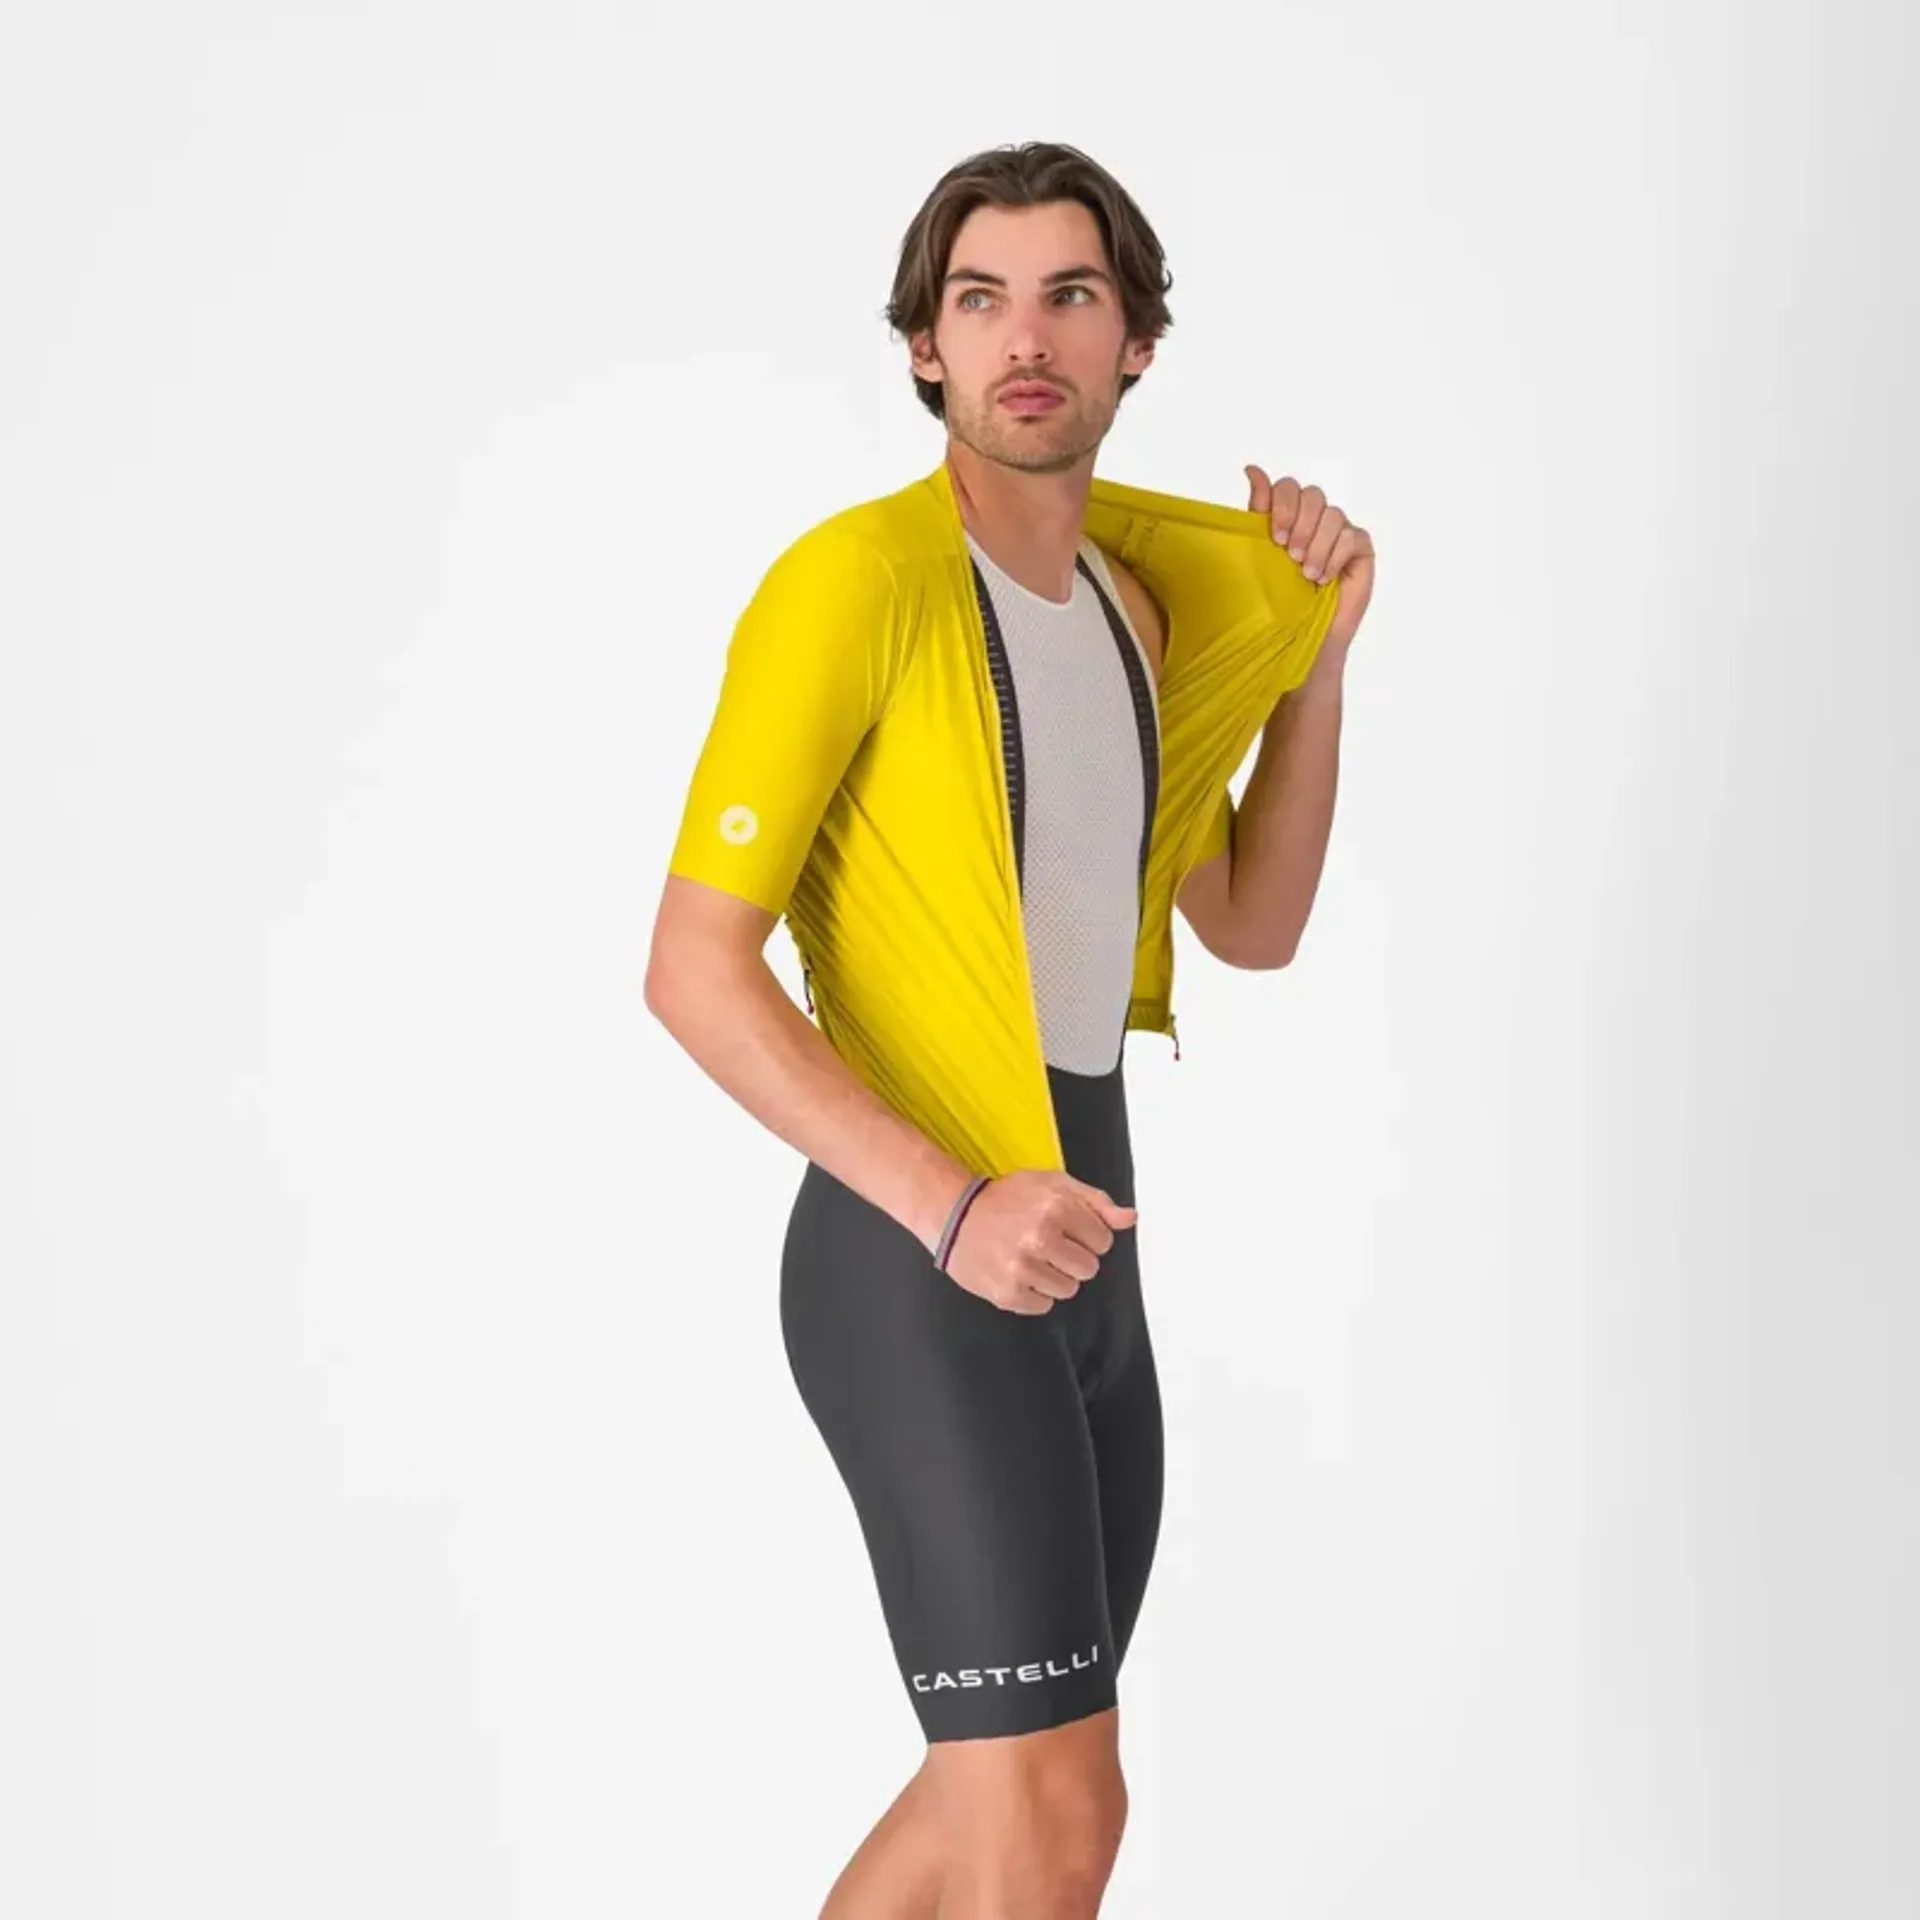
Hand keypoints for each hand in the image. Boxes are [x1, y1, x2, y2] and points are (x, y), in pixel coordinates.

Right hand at [941, 1169, 1135, 1314]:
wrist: (955, 1216)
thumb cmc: (1007, 1199)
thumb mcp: (1054, 1184)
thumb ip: (1096, 1202)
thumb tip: (1130, 1218)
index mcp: (1057, 1207)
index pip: (1103, 1241)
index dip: (1087, 1235)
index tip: (1066, 1229)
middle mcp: (1040, 1238)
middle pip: (1089, 1269)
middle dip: (1073, 1257)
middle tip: (1047, 1244)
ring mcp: (1022, 1268)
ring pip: (1068, 1290)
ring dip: (1054, 1277)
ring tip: (1031, 1258)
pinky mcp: (1007, 1293)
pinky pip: (1044, 1305)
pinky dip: (1034, 1293)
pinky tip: (1019, 1272)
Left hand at [1243, 464, 1375, 653]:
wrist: (1300, 639)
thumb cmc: (1278, 602)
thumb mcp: (1260, 554)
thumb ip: (1259, 513)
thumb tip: (1251, 469)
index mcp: (1287, 517)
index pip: (1287, 487)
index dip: (1281, 504)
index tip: (1274, 536)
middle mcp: (1314, 520)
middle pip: (1312, 495)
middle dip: (1299, 524)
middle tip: (1289, 555)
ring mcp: (1339, 532)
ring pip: (1333, 515)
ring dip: (1316, 545)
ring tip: (1306, 574)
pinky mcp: (1360, 548)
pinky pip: (1352, 536)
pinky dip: (1335, 556)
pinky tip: (1324, 578)